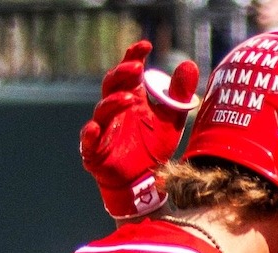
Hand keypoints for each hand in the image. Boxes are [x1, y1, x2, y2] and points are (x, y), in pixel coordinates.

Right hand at [79, 40, 200, 219]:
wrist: (144, 181)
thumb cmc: (153, 146)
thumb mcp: (171, 119)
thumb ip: (178, 94)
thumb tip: (189, 64)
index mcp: (130, 97)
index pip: (129, 72)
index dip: (133, 57)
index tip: (146, 45)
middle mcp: (114, 110)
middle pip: (111, 85)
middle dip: (122, 74)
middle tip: (137, 67)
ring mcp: (103, 130)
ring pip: (102, 110)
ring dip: (113, 102)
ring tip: (130, 98)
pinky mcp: (95, 153)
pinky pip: (89, 142)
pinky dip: (90, 135)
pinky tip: (95, 128)